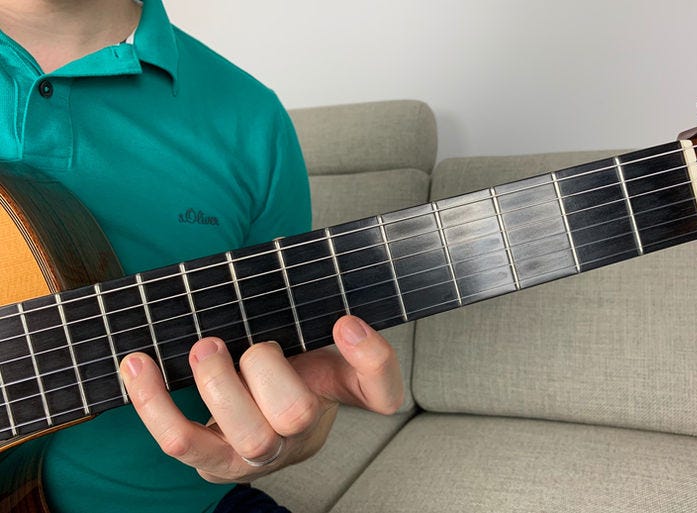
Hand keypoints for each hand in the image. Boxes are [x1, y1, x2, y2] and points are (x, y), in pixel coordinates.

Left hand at [119, 315, 402, 481]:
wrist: (251, 411)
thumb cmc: (278, 366)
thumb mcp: (304, 337)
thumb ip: (313, 312)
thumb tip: (312, 296)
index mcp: (338, 394)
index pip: (381, 392)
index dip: (372, 360)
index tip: (345, 321)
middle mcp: (304, 432)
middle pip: (298, 414)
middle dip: (265, 367)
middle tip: (251, 344)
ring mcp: (258, 454)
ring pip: (247, 435)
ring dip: (218, 384)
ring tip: (205, 349)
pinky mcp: (213, 462)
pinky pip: (181, 441)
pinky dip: (152, 400)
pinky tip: (137, 364)